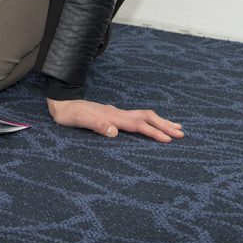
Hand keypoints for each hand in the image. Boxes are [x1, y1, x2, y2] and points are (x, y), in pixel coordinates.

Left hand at [47, 98, 184, 142]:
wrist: (61, 103)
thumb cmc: (69, 114)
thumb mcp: (79, 121)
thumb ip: (96, 126)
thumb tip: (115, 132)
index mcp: (112, 117)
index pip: (138, 125)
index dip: (153, 132)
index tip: (169, 139)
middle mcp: (117, 113)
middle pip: (146, 117)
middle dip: (164, 125)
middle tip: (182, 133)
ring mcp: (116, 113)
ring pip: (143, 115)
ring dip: (160, 121)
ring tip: (176, 127)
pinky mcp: (113, 115)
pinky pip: (136, 117)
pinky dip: (149, 121)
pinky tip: (152, 124)